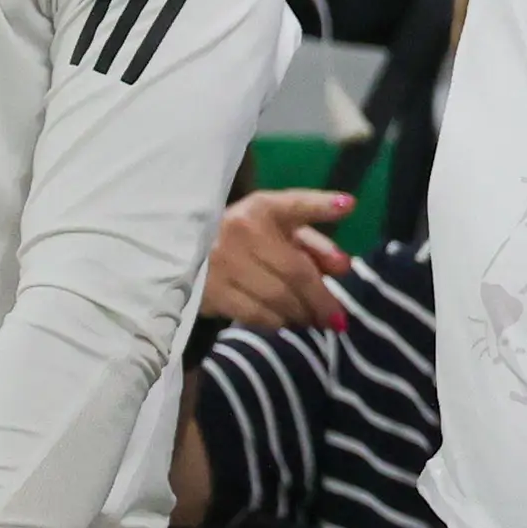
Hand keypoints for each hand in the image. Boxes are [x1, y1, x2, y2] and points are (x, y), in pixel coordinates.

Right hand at [205, 189, 355, 331]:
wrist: (179, 254)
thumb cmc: (242, 238)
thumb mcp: (278, 230)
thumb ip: (314, 244)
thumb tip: (344, 267)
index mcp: (260, 209)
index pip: (295, 205)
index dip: (321, 205)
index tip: (347, 204)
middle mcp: (240, 232)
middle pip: (294, 271)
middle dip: (321, 299)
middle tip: (337, 319)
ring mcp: (221, 263)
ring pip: (276, 297)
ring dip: (301, 314)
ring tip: (314, 321)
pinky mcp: (208, 291)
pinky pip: (254, 314)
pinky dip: (277, 321)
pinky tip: (286, 322)